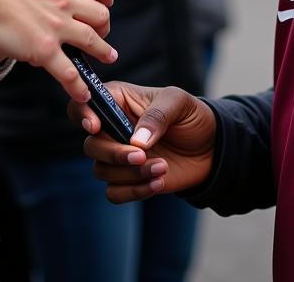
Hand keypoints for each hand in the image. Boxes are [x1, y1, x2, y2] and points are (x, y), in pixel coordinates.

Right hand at [0, 0, 114, 101]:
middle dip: (104, 26)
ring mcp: (56, 26)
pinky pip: (68, 71)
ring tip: (107, 58)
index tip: (104, 4)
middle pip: (102, 15)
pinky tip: (83, 92)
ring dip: (103, 52)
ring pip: (92, 42)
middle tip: (100, 34)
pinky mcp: (42, 49)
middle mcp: (66, 1)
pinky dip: (78, 85)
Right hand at [68, 82, 216, 202]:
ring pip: (102, 171)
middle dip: (114, 154)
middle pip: (91, 145)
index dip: (82, 113)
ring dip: (130, 174)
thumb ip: (157, 116)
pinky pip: (114, 193)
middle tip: (142, 155)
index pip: (86, 103)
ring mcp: (119, 156)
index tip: (95, 127)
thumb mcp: (179, 103)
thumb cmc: (192, 116)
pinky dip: (134, 191)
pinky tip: (158, 183)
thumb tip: (137, 141)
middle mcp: (113, 128)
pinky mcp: (128, 179)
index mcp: (119, 100)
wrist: (211, 148)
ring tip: (162, 167)